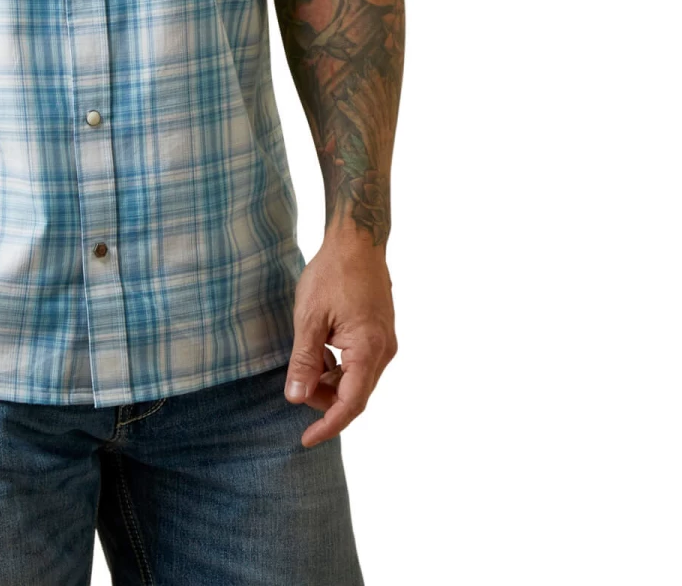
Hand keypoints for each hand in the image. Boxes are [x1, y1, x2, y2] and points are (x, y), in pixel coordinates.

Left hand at [283, 232, 396, 447]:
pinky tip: (320, 354)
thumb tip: (296, 398)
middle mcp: (384, 352)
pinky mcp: (381, 335)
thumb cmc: (331, 275)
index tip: (306, 440)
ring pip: (358, 381)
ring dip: (331, 384)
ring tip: (305, 366)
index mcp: (368, 350)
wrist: (357, 242)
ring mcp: (385, 343)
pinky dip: (340, 369)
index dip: (328, 425)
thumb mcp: (309, 318)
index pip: (350, 405)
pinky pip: (361, 365)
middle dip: (325, 401)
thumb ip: (304, 360)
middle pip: (354, 395)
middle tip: (295, 386)